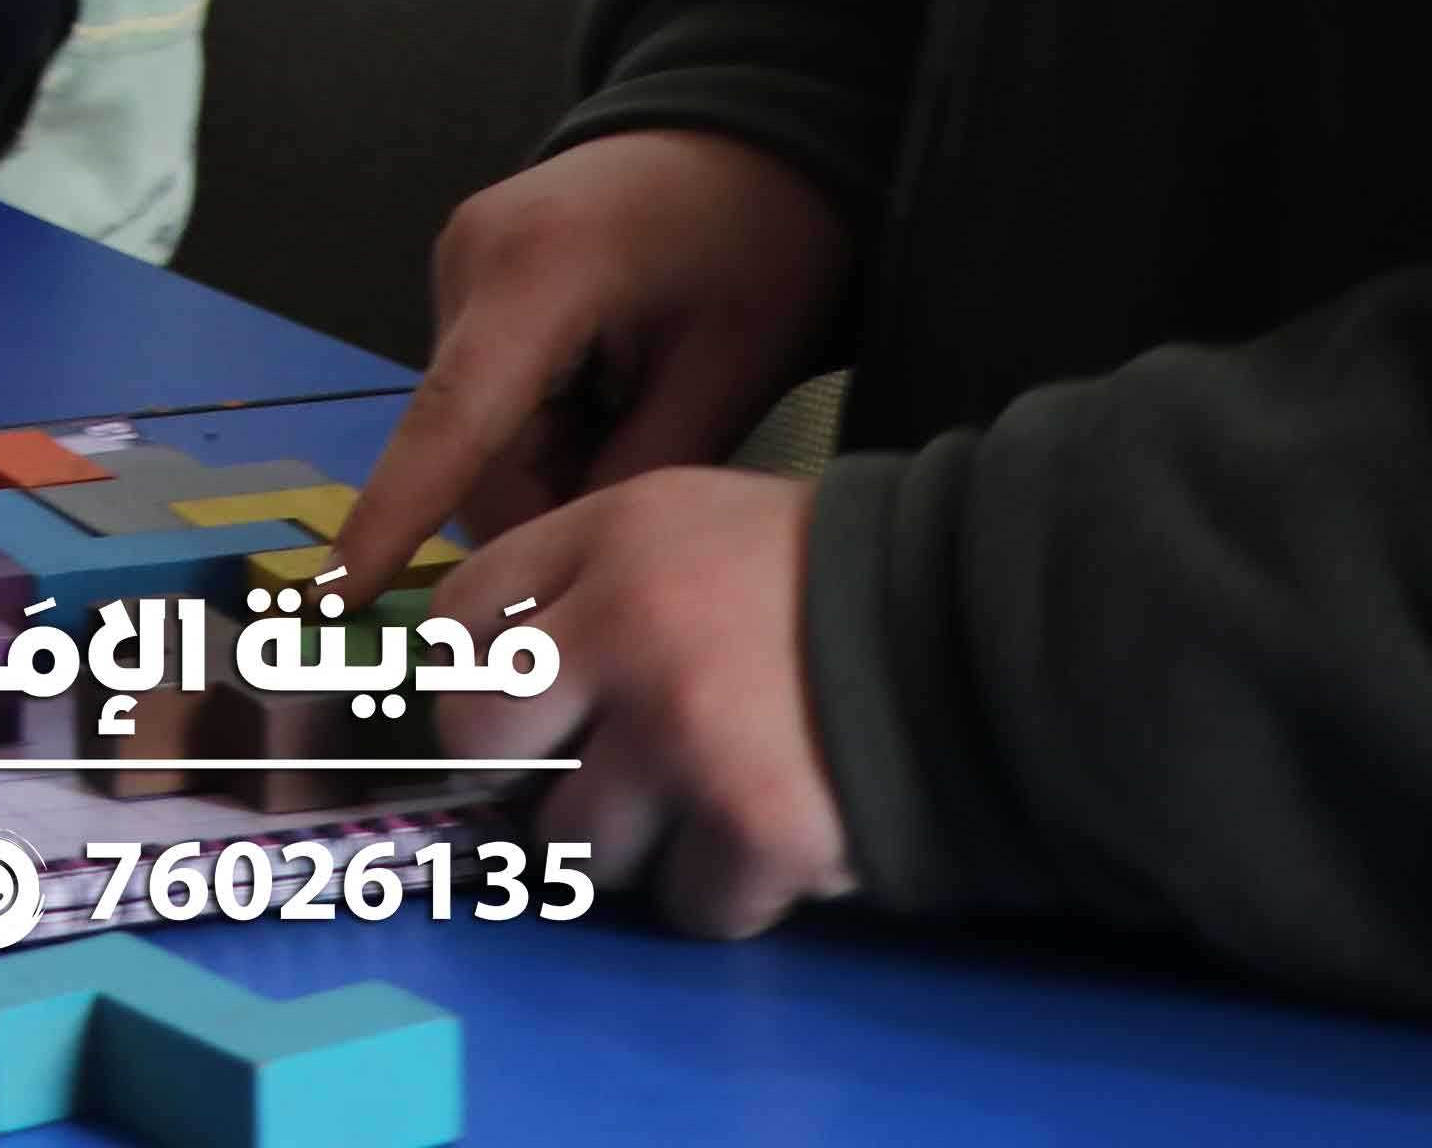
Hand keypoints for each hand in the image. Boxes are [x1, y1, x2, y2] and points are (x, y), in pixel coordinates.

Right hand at [330, 129, 852, 591]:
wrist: (753, 132)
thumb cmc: (761, 242)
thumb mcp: (730, 370)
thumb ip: (638, 472)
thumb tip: (561, 559)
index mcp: (535, 274)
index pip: (448, 424)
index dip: (389, 520)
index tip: (329, 599)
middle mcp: (469, 264)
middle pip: (471, 445)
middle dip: (546, 499)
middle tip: (652, 493)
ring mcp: (462, 266)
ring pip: (478, 429)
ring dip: (552, 460)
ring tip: (650, 413)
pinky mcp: (472, 279)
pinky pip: (487, 393)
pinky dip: (546, 423)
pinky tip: (619, 388)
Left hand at [437, 469, 855, 936]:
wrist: (975, 622)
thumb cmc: (818, 581)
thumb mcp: (689, 524)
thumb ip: (587, 584)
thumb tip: (487, 688)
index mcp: (609, 536)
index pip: (456, 618)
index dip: (475, 679)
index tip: (518, 714)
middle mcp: (627, 625)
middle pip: (478, 737)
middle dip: (521, 773)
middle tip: (591, 774)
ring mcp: (686, 732)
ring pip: (574, 843)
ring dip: (633, 845)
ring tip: (705, 801)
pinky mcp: (756, 825)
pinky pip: (687, 906)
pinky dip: (726, 891)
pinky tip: (769, 836)